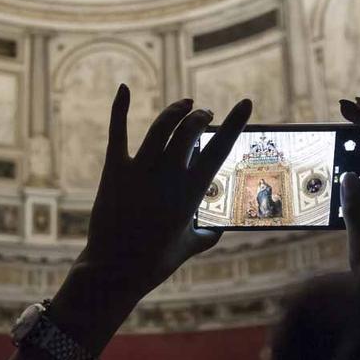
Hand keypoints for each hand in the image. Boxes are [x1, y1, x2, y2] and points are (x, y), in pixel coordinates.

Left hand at [74, 85, 252, 300]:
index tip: (245, 102)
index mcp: (192, 192)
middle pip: (190, 129)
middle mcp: (169, 175)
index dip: (235, 122)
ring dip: (176, 110)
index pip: (220, 148)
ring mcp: (140, 170)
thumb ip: (206, 236)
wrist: (114, 270)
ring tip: (184, 106)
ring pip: (161, 126)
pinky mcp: (114, 171)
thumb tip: (218, 233)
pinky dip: (120, 108)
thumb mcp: (188, 248)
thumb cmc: (154, 263)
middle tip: (204, 114)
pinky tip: (123, 88)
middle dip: (201, 116)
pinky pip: (118, 132)